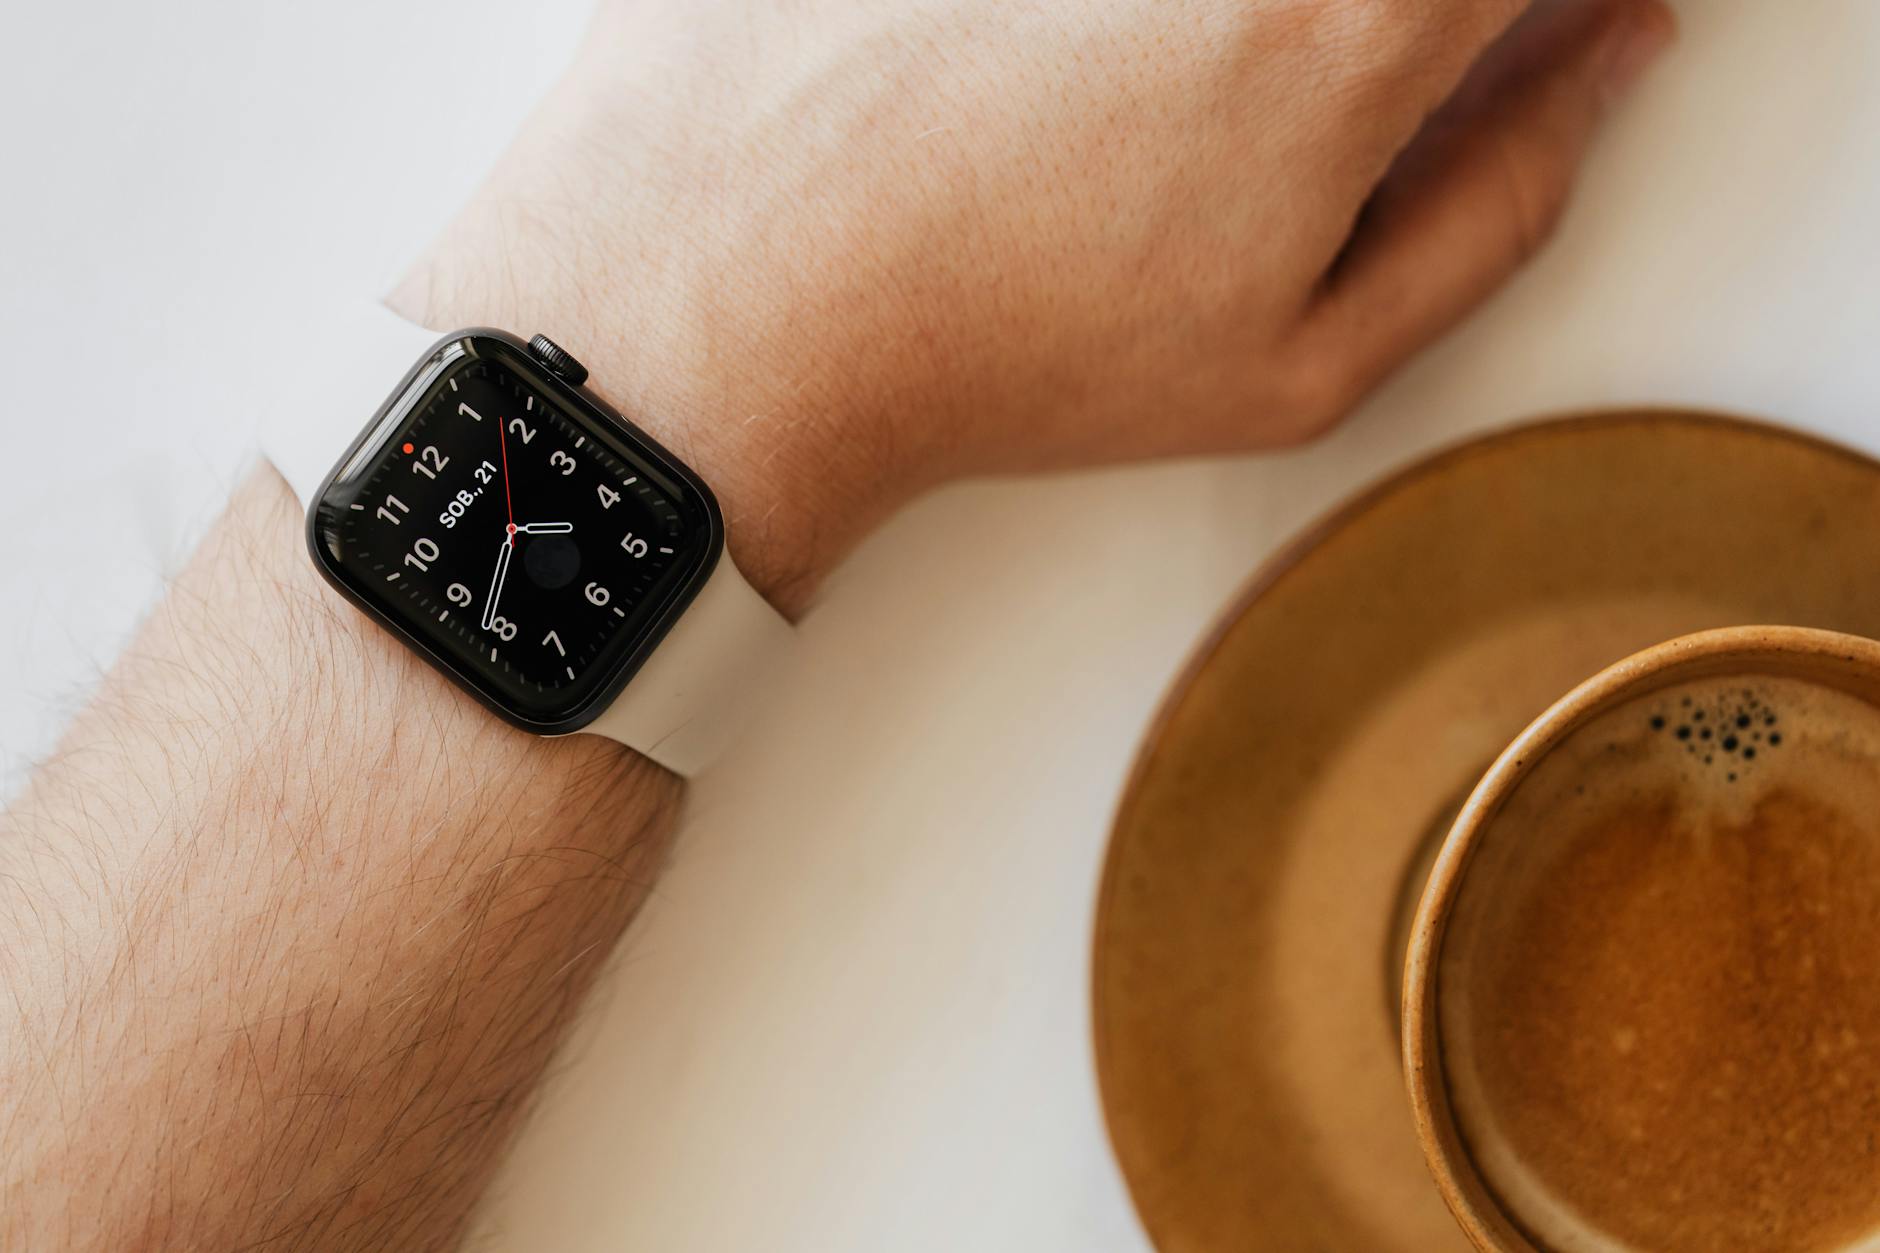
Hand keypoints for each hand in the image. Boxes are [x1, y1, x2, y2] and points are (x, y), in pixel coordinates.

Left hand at [397, 0, 1672, 610]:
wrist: (743, 307)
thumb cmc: (1004, 355)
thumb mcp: (1301, 363)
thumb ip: (1501, 197)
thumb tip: (1604, 58)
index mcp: (1342, 25)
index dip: (1542, 3)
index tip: (1506, 38)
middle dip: (1347, 40)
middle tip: (1269, 107)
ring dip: (1199, 42)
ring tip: (1119, 105)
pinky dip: (1077, 32)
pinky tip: (1021, 76)